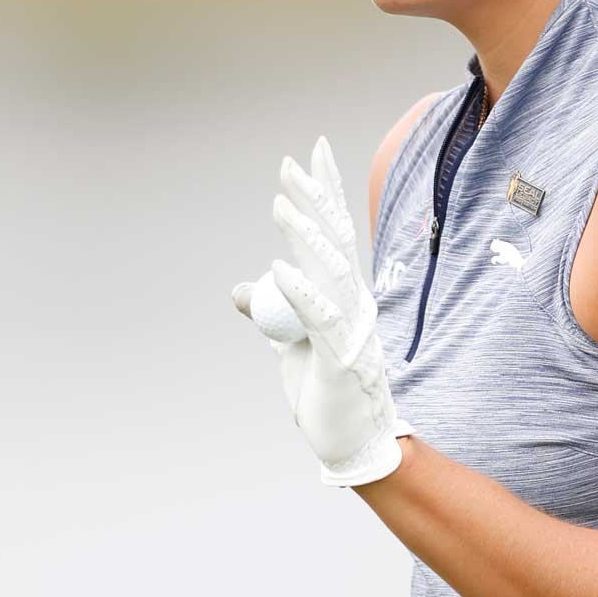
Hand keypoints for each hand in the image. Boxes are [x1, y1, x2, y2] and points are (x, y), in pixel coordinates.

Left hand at [229, 135, 413, 487]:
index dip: (322, 191)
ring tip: (279, 204)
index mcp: (343, 295)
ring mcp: (351, 327)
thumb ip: (273, 313)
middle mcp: (354, 302)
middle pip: (334, 239)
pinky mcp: (339, 355)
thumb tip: (243, 289)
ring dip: (303, 235)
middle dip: (313, 198)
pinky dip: (298, 291)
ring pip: (327, 270)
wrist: (355, 443)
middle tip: (290, 161)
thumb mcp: (290, 345)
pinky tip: (277, 268)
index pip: (333, 231)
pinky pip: (318, 317)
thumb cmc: (327, 393)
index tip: (310, 153)